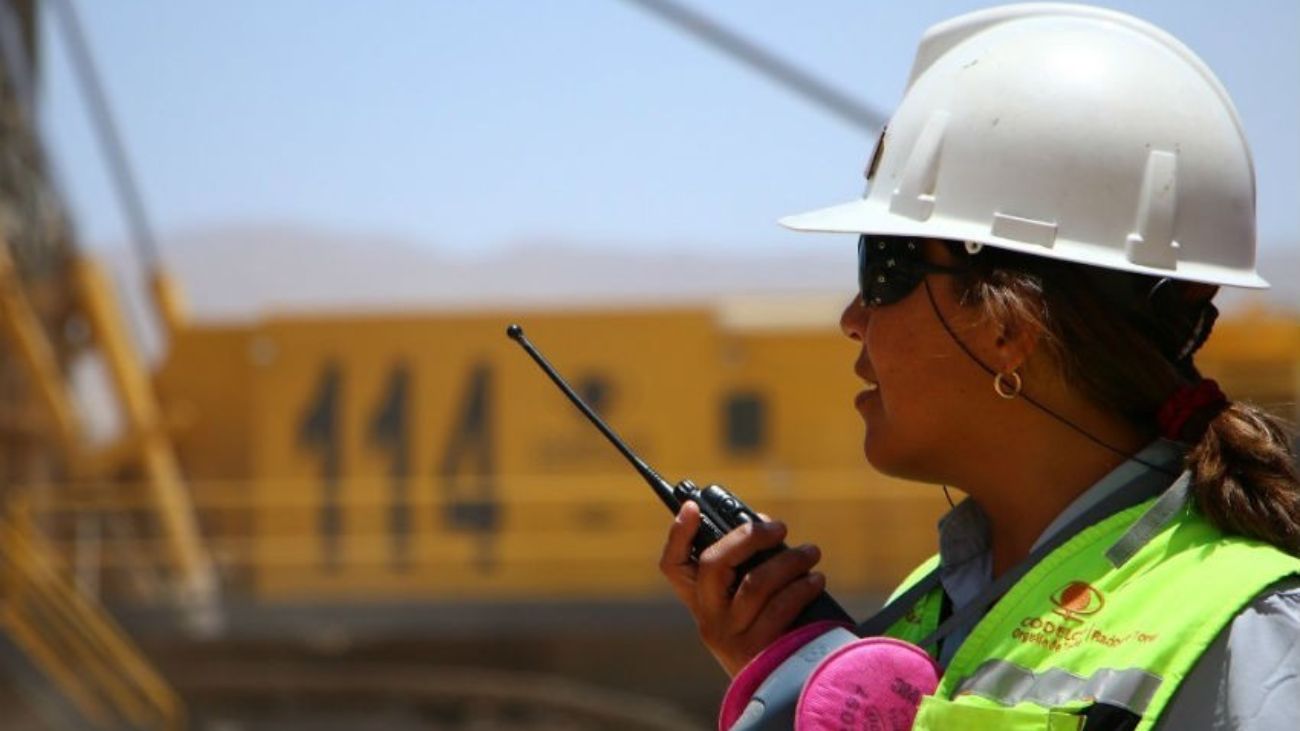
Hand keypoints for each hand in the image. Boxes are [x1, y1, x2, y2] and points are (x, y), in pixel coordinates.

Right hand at [658, 501, 825, 676]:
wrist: (779, 687)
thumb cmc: (766, 630)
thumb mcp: (744, 604)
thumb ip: (746, 568)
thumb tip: (763, 525)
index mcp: (700, 602)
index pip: (673, 566)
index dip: (677, 535)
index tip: (691, 507)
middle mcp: (708, 619)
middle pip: (714, 564)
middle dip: (749, 536)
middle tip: (778, 527)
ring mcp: (731, 635)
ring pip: (755, 583)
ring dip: (789, 560)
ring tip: (810, 552)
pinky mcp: (759, 649)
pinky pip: (781, 608)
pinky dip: (802, 587)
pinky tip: (815, 580)